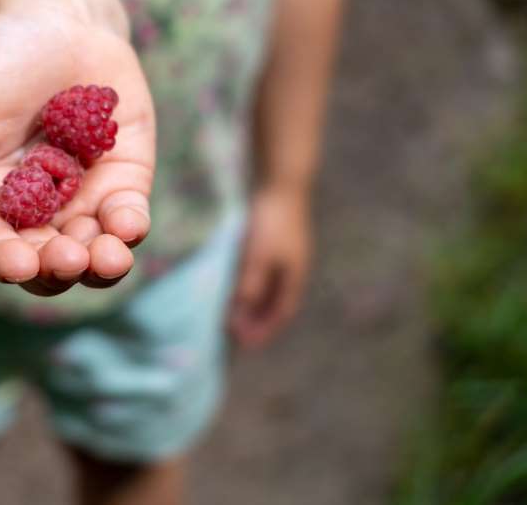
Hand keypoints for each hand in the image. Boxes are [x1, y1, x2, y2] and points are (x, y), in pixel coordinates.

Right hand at [0, 10, 155, 295]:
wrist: (58, 20)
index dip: (0, 259)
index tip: (18, 266)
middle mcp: (28, 213)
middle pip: (41, 261)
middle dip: (56, 267)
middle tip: (69, 260)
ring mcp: (77, 201)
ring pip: (89, 252)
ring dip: (99, 263)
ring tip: (109, 259)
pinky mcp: (121, 183)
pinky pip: (126, 219)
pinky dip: (129, 227)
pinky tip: (129, 226)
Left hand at [230, 186, 311, 348]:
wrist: (280, 182)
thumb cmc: (270, 221)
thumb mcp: (257, 257)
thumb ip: (249, 286)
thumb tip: (238, 317)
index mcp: (294, 276)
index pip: (281, 312)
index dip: (264, 329)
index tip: (244, 345)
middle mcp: (293, 268)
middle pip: (275, 302)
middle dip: (257, 320)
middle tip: (235, 335)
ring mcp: (286, 253)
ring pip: (270, 287)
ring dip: (253, 303)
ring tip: (232, 313)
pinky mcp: (275, 240)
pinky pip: (263, 271)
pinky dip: (251, 283)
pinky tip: (235, 282)